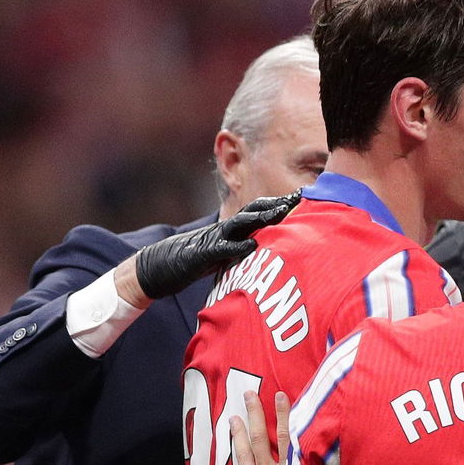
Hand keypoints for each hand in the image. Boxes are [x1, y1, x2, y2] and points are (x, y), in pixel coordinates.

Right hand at [134, 194, 299, 299]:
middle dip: (276, 204)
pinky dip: (238, 248)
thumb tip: (268, 251)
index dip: (280, 204)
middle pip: (254, 210)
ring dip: (261, 217)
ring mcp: (214, 239)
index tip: (304, 197)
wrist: (160, 267)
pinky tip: (252, 247)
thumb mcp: (226, 254)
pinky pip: (222, 249)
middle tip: (299, 198)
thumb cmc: (197, 262)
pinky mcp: (202, 254)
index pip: (260, 211)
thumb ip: (245, 249)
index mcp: (233, 229)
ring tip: (281, 213)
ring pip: (240, 224)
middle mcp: (225, 229)